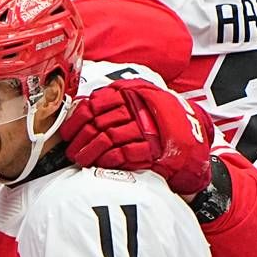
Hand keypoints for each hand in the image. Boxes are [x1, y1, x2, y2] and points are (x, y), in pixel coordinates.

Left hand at [60, 80, 213, 194]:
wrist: (190, 138)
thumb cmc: (158, 120)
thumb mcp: (138, 100)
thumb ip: (113, 100)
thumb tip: (80, 109)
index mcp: (130, 93)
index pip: (94, 105)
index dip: (76, 121)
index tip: (66, 133)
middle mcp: (137, 108)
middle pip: (98, 123)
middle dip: (80, 140)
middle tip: (71, 152)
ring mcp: (146, 128)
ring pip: (108, 138)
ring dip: (90, 152)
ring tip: (81, 161)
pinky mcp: (153, 149)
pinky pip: (124, 153)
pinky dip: (109, 159)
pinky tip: (100, 164)